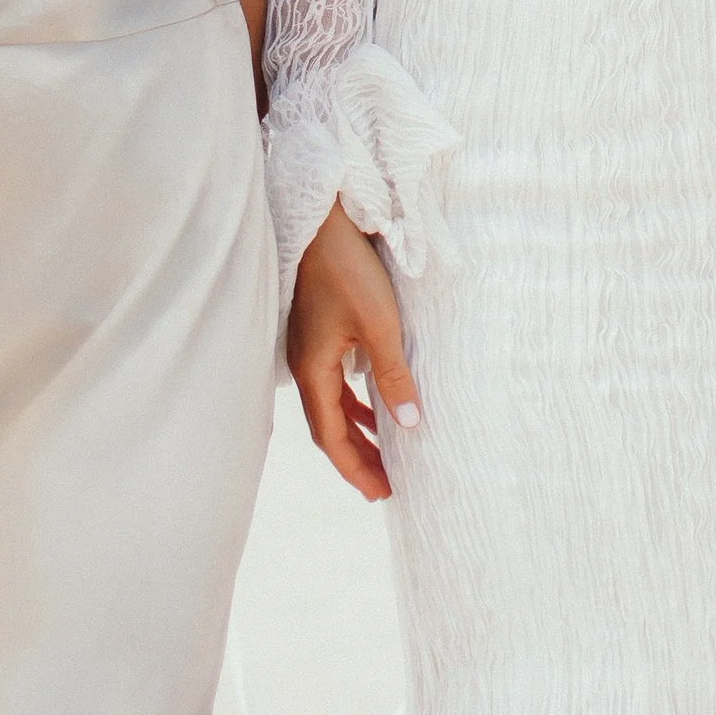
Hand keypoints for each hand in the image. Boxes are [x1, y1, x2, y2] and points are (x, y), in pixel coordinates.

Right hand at [288, 203, 420, 501]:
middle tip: (384, 484)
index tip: (381, 493)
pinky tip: (372, 396)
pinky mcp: (317, 329)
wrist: (323, 220)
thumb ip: (393, 376)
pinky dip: (354, 399)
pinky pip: (334, 379)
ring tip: (384, 447)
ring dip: (357, 428)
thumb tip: (410, 425)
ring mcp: (308, 347)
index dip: (356, 468)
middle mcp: (305, 365)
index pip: (331, 437)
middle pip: (329, 426)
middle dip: (357, 456)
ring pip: (332, 403)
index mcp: (313, 371)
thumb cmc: (349, 270)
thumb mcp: (379, 325)